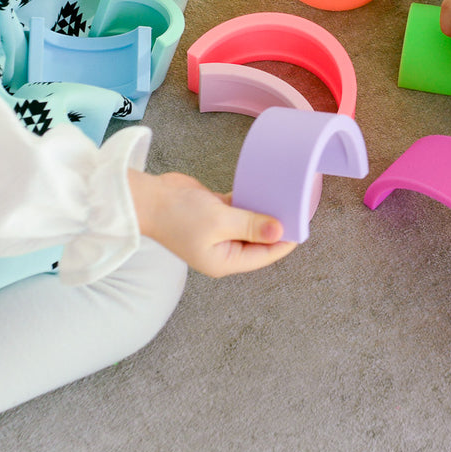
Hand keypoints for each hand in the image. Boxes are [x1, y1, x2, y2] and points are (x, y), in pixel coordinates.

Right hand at [129, 170, 296, 276]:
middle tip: (297, 207)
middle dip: (276, 226)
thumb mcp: (220, 222)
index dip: (284, 241)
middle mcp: (223, 250)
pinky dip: (250, 201)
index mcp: (224, 261)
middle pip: (259, 241)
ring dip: (264, 212)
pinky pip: (239, 210)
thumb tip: (280, 232)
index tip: (302, 224)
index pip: (264, 255)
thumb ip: (251, 226)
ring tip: (285, 198)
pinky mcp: (214, 214)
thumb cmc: (178, 215)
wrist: (147, 198)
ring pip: (250, 224)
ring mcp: (218, 232)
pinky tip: (264, 189)